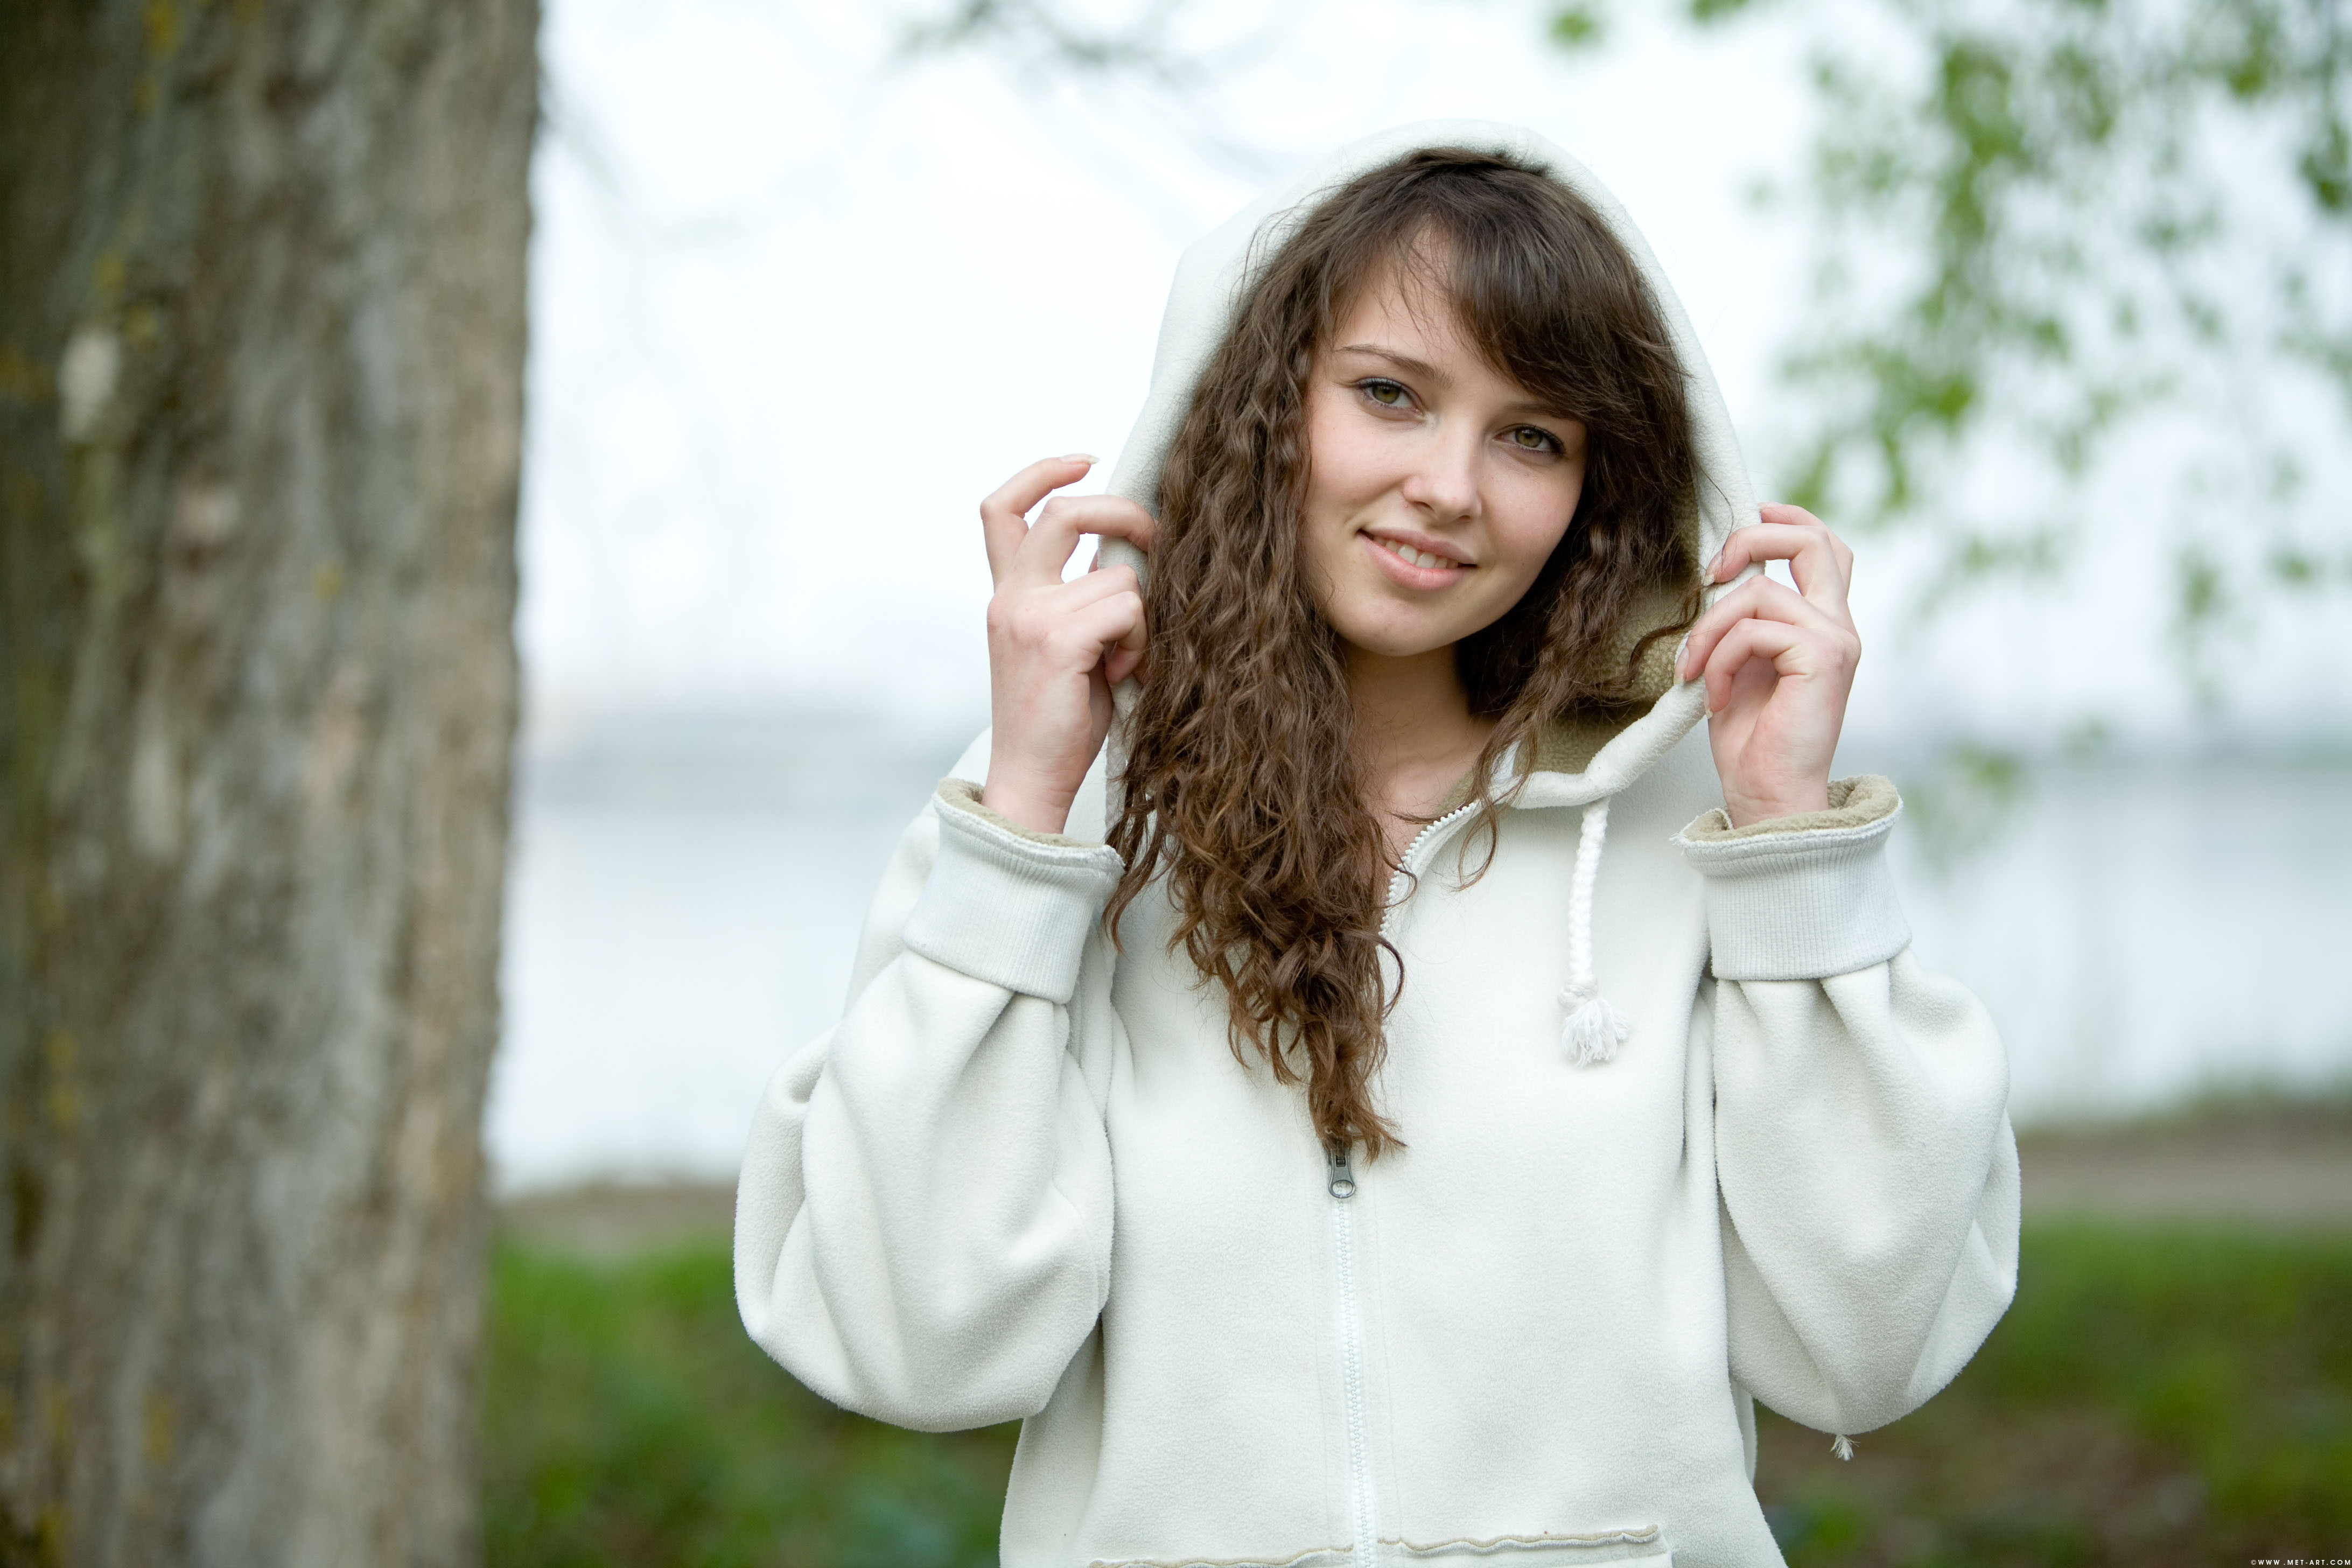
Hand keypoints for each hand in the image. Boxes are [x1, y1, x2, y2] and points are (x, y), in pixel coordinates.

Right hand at [977, 456, 1155, 835]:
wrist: (1030, 780)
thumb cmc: (1058, 718)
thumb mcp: (1065, 643)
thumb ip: (1080, 595)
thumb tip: (1128, 554)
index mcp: (1009, 594)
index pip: (1001, 508)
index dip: (1042, 473)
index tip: (1085, 462)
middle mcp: (1012, 597)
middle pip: (1065, 514)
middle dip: (1122, 513)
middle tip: (1153, 538)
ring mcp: (1030, 616)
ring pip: (1120, 575)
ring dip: (1142, 617)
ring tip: (1127, 659)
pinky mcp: (1057, 640)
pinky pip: (1127, 609)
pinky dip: (1140, 640)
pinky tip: (1124, 673)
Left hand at [1675, 504, 1860, 826]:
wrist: (1769, 796)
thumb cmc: (1751, 740)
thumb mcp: (1740, 665)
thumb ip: (1742, 622)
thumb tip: (1714, 580)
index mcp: (1823, 623)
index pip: (1823, 547)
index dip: (1785, 520)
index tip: (1741, 521)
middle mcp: (1838, 625)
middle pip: (1811, 540)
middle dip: (1751, 538)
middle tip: (1711, 573)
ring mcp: (1835, 640)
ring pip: (1759, 592)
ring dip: (1709, 629)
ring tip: (1694, 670)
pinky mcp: (1821, 659)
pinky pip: (1753, 630)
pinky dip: (1720, 659)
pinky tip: (1716, 695)